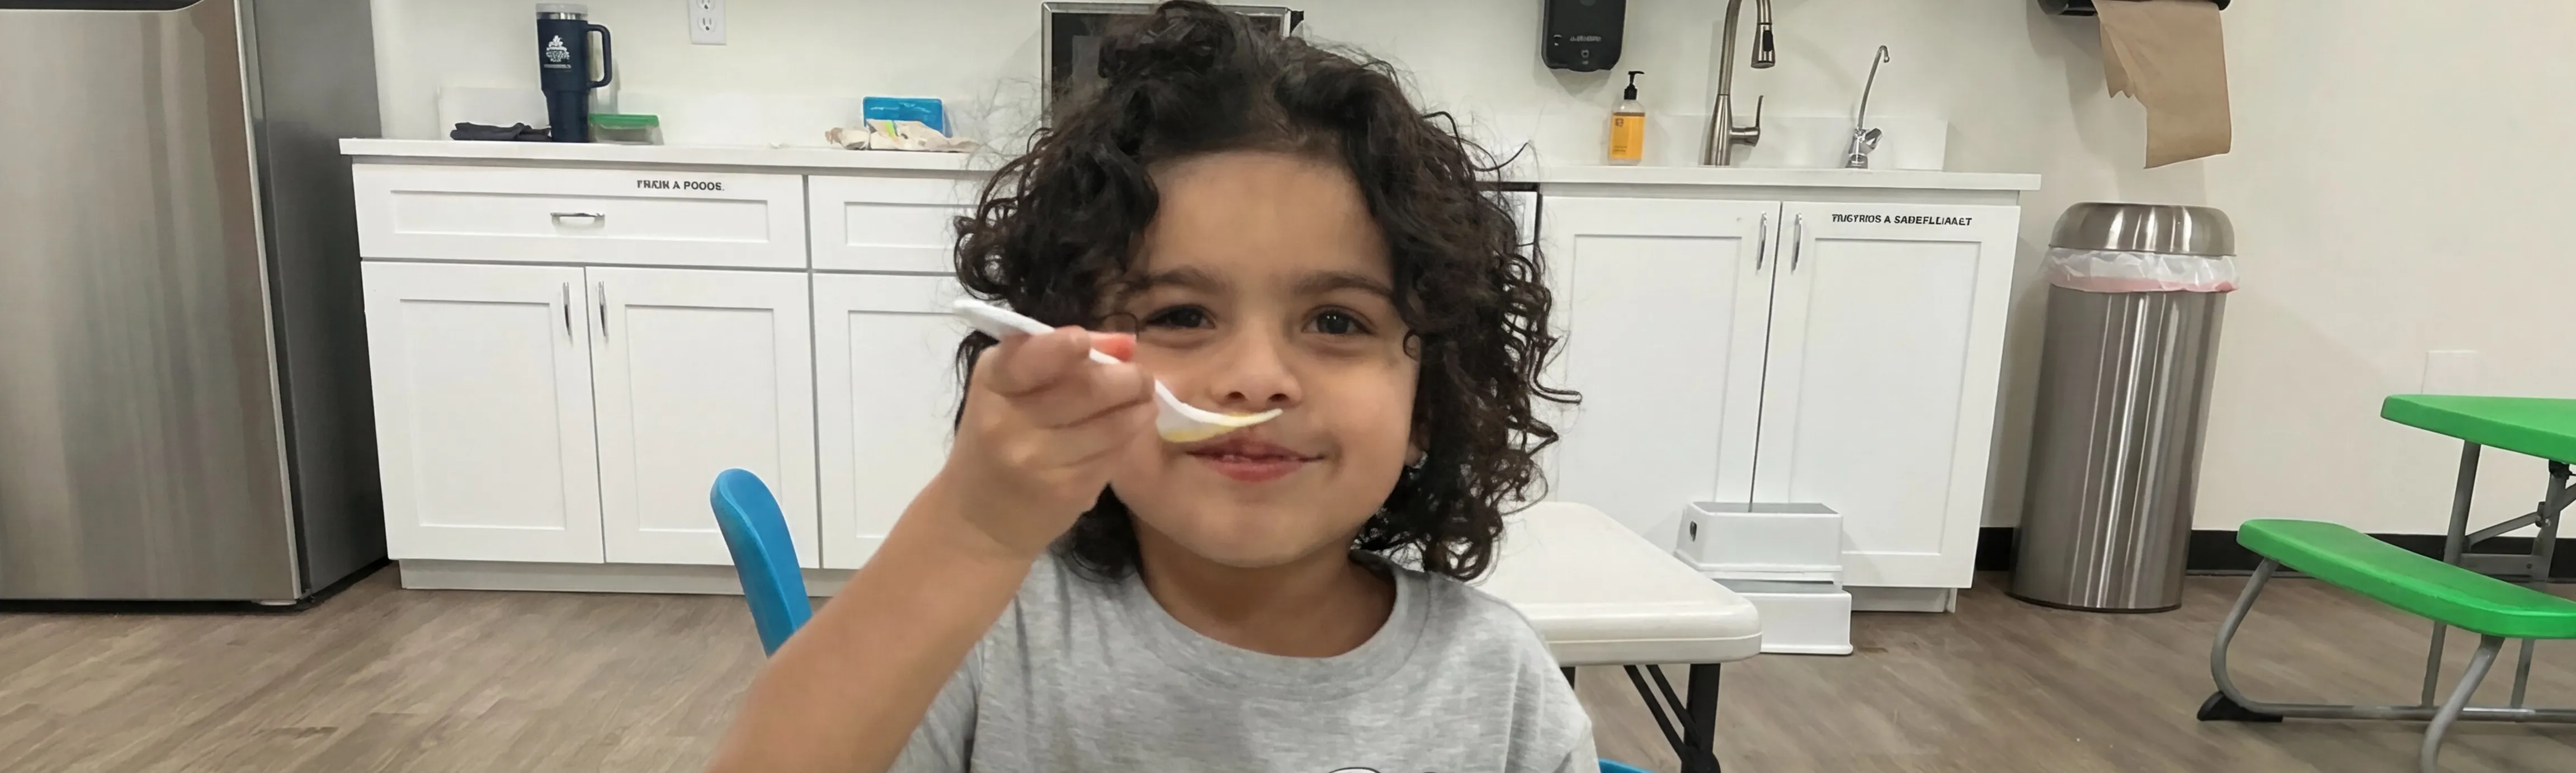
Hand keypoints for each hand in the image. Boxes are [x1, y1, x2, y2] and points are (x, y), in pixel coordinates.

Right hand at [933, 327, 1155, 559]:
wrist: (978, 517)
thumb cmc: (997, 437)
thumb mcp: (1007, 387)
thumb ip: (1057, 356)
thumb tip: (1124, 343)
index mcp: (992, 384)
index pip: (1028, 359)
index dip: (1061, 347)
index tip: (1084, 340)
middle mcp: (1008, 423)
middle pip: (1088, 389)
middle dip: (1129, 378)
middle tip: (1141, 377)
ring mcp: (1038, 461)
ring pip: (1112, 425)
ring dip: (1140, 408)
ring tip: (1144, 401)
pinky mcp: (1066, 491)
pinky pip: (1113, 455)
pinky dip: (1128, 439)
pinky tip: (1127, 432)